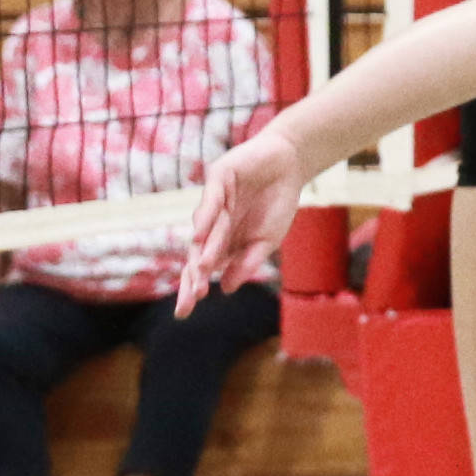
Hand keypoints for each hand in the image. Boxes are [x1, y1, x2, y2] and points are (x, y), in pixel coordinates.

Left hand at [174, 123, 317, 308]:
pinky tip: (200, 233)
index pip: (202, 267)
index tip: (185, 313)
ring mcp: (214, 201)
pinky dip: (206, 215)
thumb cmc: (278, 202)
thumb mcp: (267, 240)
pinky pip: (210, 199)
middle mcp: (213, 223)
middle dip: (193, 276)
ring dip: (206, 251)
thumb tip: (224, 288)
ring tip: (203, 271)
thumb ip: (246, 262)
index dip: (192, 287)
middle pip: (197, 253)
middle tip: (190, 300)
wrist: (290, 163)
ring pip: (205, 230)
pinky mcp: (219, 178)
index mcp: (223, 240)